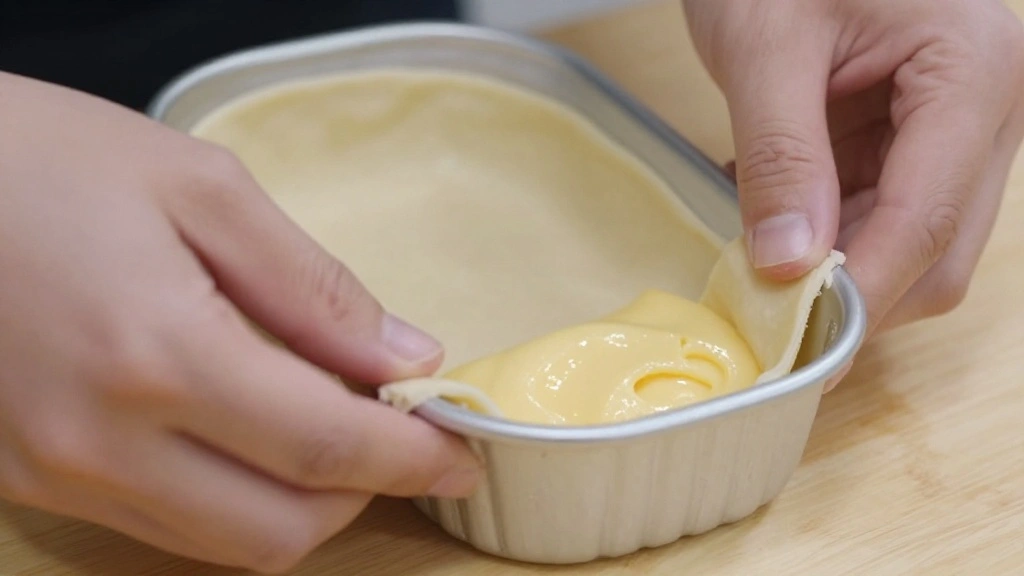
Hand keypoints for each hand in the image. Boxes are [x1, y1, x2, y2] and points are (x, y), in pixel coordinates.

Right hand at [0, 73, 480, 572]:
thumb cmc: (43, 160)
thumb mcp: (201, 189)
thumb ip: (315, 288)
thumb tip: (405, 358)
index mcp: (159, 354)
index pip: (326, 447)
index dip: (412, 459)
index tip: (462, 454)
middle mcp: (102, 442)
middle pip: (281, 527)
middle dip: (366, 494)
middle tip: (401, 438)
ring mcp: (57, 474)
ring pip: (222, 544)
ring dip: (301, 504)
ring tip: (332, 433)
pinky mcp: (27, 480)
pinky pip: (160, 524)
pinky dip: (230, 499)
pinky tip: (250, 437)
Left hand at [682, 0, 1023, 381]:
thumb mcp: (765, 47)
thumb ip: (781, 157)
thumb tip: (791, 265)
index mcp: (973, 70)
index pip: (928, 217)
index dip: (864, 292)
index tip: (802, 347)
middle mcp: (989, 104)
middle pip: (939, 246)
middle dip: (857, 290)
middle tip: (769, 315)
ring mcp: (961, 124)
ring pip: (914, 240)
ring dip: (838, 266)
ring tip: (759, 253)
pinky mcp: (921, 135)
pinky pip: (885, 213)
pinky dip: (830, 233)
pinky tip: (775, 215)